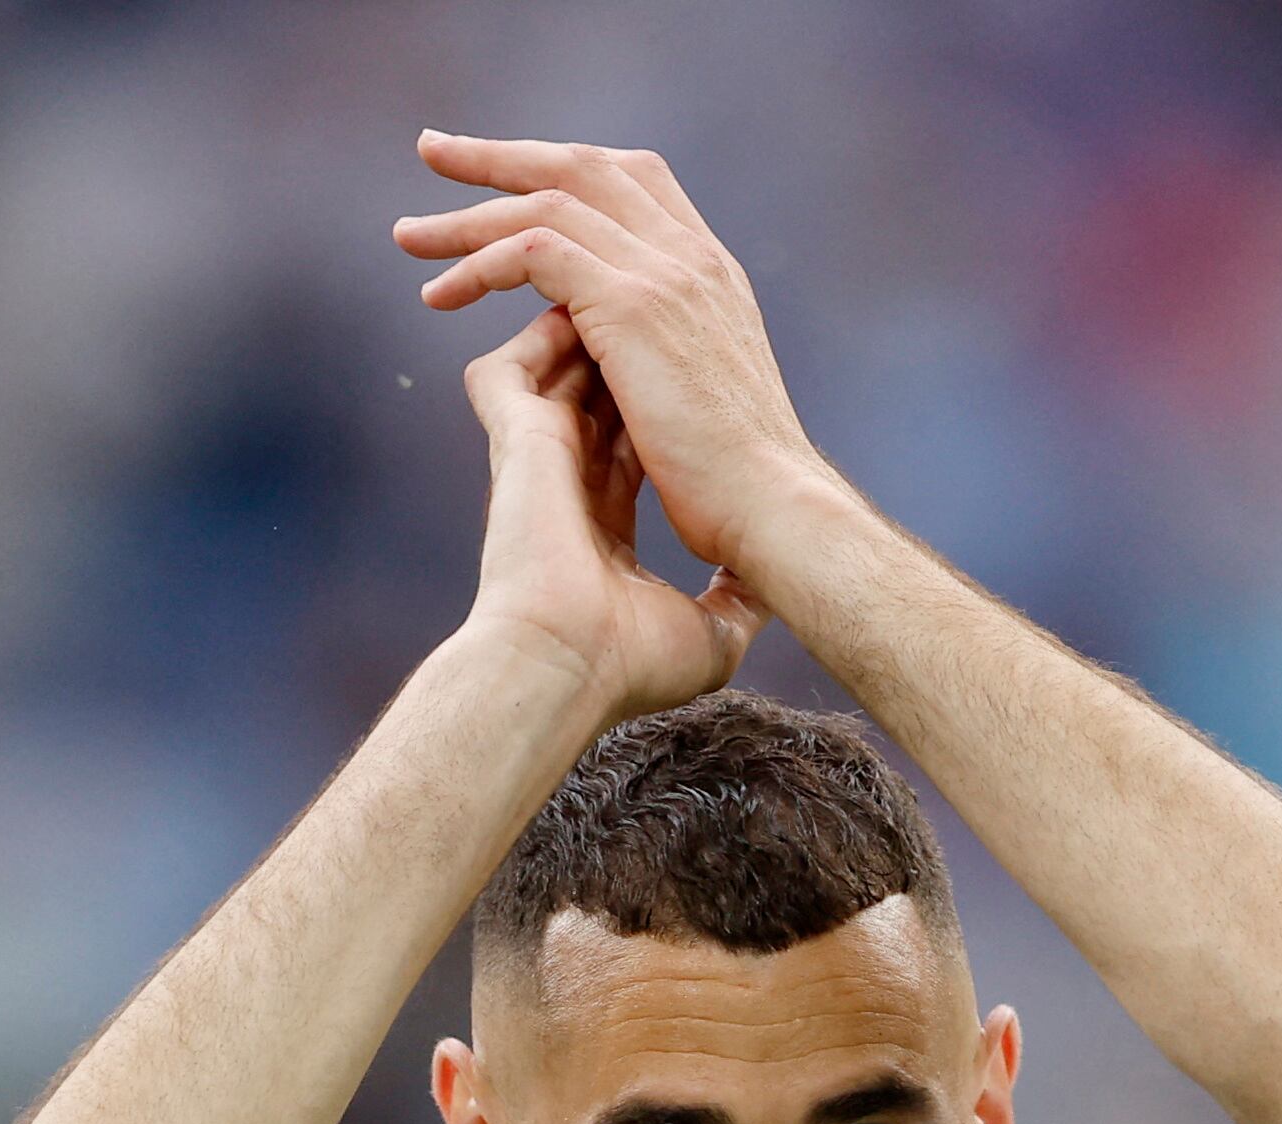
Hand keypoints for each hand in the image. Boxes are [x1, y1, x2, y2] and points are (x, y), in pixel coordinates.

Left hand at [397, 134, 846, 588]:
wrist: (773, 507)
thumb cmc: (742, 485)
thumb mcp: (708, 398)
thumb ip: (669, 357)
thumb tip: (625, 369)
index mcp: (710, 271)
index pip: (631, 179)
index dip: (563, 167)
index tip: (509, 177)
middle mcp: (690, 255)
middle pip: (582, 166)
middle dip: (500, 156)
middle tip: (434, 151)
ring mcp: (664, 272)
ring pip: (548, 200)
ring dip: (470, 214)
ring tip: (410, 238)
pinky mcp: (631, 304)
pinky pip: (536, 249)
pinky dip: (482, 262)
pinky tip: (444, 293)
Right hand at [457, 303, 760, 722]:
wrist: (572, 661)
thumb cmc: (629, 663)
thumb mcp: (711, 636)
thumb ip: (738, 605)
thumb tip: (772, 591)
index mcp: (607, 520)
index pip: (632, 442)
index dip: (658, 407)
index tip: (698, 388)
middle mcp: (570, 481)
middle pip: (592, 391)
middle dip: (622, 351)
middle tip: (665, 320)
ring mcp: (536, 459)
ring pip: (552, 369)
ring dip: (585, 331)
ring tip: (628, 302)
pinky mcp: (513, 438)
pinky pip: (508, 365)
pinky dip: (537, 336)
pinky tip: (581, 316)